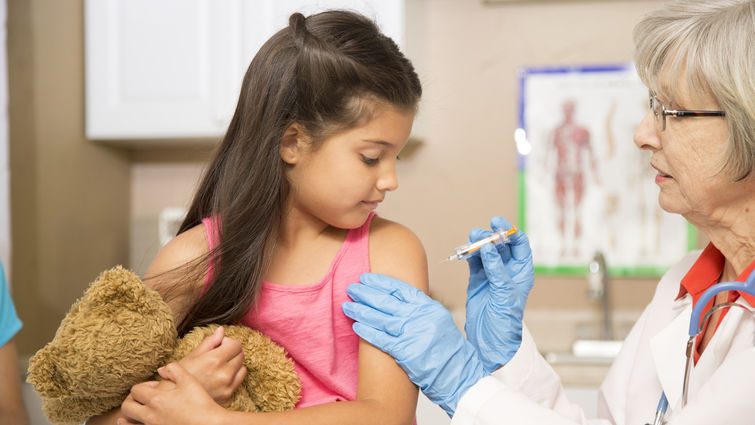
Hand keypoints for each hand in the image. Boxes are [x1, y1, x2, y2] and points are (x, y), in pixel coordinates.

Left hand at [119, 363, 226, 424]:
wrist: (209, 424)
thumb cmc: (201, 404)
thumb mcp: (189, 381)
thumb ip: (174, 369)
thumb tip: (161, 369)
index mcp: (156, 399)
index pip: (135, 390)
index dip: (143, 386)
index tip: (154, 387)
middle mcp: (150, 415)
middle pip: (127, 407)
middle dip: (131, 400)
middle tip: (143, 398)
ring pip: (128, 422)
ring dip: (129, 416)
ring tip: (137, 412)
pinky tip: (140, 422)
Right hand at [177, 326, 246, 406]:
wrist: (175, 401)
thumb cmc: (180, 376)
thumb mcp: (192, 356)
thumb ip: (209, 341)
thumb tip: (221, 330)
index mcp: (215, 360)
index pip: (236, 344)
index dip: (228, 342)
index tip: (219, 346)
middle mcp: (224, 374)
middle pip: (241, 355)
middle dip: (232, 352)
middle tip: (218, 355)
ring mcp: (227, 387)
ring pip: (242, 368)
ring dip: (234, 365)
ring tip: (219, 367)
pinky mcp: (228, 397)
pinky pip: (238, 382)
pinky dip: (233, 378)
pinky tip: (219, 378)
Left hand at [343, 273, 486, 416]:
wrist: (460, 376)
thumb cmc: (449, 351)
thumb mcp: (440, 322)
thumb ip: (421, 310)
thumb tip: (401, 299)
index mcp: (429, 307)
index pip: (400, 289)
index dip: (381, 282)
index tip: (367, 278)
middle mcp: (421, 317)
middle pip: (387, 301)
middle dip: (366, 293)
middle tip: (351, 288)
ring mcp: (413, 334)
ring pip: (380, 318)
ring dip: (361, 311)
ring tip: (347, 305)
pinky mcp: (406, 352)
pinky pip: (381, 339)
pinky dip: (367, 332)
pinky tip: (356, 325)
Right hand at [465, 216, 533, 371]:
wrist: (490, 339)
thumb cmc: (505, 320)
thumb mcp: (504, 293)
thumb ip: (496, 270)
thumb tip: (489, 247)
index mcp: (522, 272)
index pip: (519, 245)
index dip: (510, 233)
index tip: (498, 225)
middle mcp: (508, 271)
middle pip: (500, 245)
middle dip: (490, 236)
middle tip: (480, 233)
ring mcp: (492, 274)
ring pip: (485, 251)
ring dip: (478, 244)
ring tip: (470, 240)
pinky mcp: (478, 280)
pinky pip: (474, 262)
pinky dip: (469, 254)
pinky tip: (465, 251)